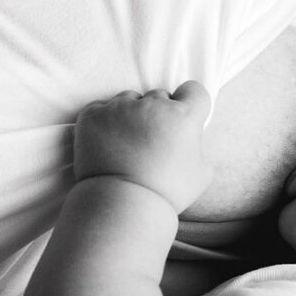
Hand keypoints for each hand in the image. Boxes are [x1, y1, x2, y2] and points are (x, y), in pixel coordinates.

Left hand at [73, 80, 212, 211]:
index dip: (189, 103)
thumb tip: (188, 139)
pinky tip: (106, 143)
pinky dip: (104, 121)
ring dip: (130, 115)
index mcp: (184, 116)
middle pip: (159, 96)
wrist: (122, 205)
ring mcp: (120, 108)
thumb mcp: (202, 175)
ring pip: (129, 100)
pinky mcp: (93, 115)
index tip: (181, 118)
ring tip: (126, 145)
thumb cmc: (166, 193)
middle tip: (151, 142)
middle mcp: (153, 105)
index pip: (193, 90)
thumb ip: (198, 147)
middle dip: (157, 114)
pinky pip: (101, 107)